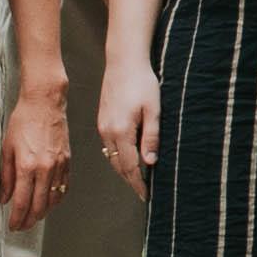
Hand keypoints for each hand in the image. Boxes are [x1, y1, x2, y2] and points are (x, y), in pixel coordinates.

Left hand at [0, 81, 69, 232]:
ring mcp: (59, 166)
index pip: (21, 201)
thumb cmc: (23, 121)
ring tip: (33, 217)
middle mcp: (45, 169)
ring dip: (43, 212)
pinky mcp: (67, 161)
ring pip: (53, 200)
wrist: (44, 104)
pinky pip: (64, 187)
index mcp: (27, 166)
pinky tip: (50, 202)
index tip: (12, 225)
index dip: (16, 217)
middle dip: (29, 220)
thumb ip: (4, 176)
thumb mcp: (6, 148)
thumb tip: (3, 197)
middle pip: (39, 206)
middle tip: (21, 226)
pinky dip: (56, 199)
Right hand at [101, 54, 163, 186]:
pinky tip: (127, 157)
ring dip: (123, 169)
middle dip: (130, 180)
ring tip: (137, 179)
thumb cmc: (142, 83)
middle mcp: (108, 132)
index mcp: (121, 131)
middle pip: (117, 165)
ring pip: (111, 156)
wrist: (124, 62)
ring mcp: (102, 126)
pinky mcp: (102, 120)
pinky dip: (117, 156)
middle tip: (142, 192)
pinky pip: (108, 146)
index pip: (129, 166)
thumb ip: (151, 137)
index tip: (145, 195)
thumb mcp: (154, 110)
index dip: (137, 183)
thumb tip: (150, 163)